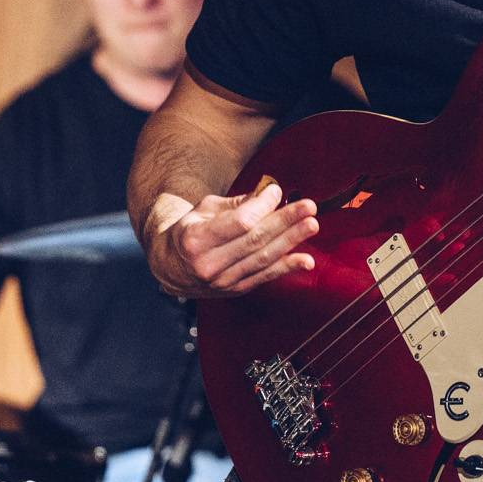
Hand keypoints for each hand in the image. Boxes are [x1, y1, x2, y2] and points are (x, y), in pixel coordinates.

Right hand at [146, 181, 318, 297]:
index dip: (262, 206)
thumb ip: (236, 204)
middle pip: (255, 240)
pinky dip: (288, 268)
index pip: (239, 222)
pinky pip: (265, 277)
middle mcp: (209, 263)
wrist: (170, 267)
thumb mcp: (204, 210)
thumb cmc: (190, 231)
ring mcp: (223, 281)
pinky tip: (307, 260)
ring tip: (311, 225)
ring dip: (291, 241)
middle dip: (285, 222)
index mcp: (196, 238)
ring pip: (263, 259)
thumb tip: (267, 195)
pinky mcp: (235, 290)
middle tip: (308, 207)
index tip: (276, 191)